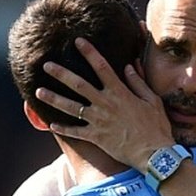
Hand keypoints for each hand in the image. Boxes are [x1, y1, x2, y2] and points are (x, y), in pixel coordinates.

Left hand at [35, 37, 174, 170]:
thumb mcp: (152, 100)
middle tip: (46, 65)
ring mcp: (98, 121)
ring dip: (53, 98)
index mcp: (119, 92)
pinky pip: (75, 132)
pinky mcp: (96, 137)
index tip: (77, 41)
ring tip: (39, 91)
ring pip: (71, 107)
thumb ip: (138, 82)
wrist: (154, 154)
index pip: (101, 67)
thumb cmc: (156, 127)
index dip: (89, 52)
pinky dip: (63, 128)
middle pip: (78, 84)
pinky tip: (51, 124)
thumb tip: (129, 65)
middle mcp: (105, 104)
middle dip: (61, 73)